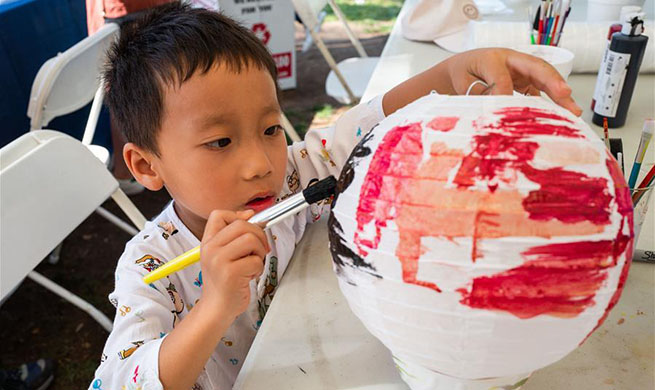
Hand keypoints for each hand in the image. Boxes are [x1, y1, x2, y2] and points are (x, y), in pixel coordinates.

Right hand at [199, 209, 268, 319]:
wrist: (216, 308)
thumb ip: (233, 235)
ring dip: (259, 252)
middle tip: (259, 249)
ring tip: (253, 263)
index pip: (219, 214)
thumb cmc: (224, 282)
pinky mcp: (231, 273)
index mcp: (208, 242)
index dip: (239, 216)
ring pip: (251, 240)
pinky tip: (250, 276)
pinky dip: (259, 268)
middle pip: (242, 225)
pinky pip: (256, 261)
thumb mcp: (222, 255)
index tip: (249, 226)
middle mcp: (211, 249)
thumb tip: (250, 214)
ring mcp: (219, 261)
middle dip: (258, 235)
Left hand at [445, 48, 581, 115]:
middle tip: (565, 93)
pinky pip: (540, 90)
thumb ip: (477, 91)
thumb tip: (494, 105)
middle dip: (551, 81)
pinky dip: (551, 102)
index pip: (502, 75)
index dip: (503, 91)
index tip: (502, 108)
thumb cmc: (463, 73)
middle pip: (535, 68)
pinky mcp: (526, 81)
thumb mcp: (463, 81)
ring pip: (543, 79)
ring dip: (559, 94)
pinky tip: (562, 115)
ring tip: (574, 110)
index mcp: (492, 58)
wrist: (463, 68)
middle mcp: (512, 61)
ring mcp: (522, 70)